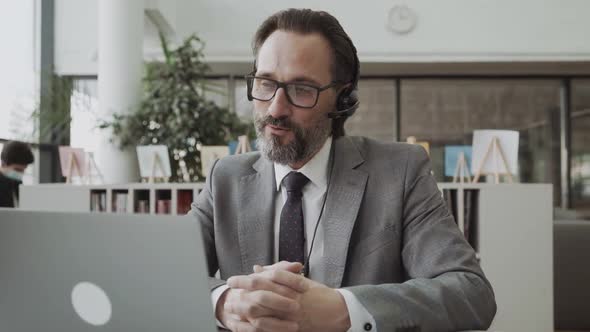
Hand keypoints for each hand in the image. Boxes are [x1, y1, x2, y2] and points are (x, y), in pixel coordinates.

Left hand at [227, 262, 350, 331]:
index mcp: (292, 284)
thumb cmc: (320, 294)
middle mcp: (290, 298)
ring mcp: (291, 314)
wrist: (338, 312)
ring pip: (262, 311)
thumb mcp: (301, 280)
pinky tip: (245, 322)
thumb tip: (257, 268)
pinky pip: (270, 328)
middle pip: (260, 293)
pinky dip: (255, 325)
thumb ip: (278, 273)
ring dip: (245, 308)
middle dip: (241, 291)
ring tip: (231, 306)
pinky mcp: (293, 328)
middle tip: (228, 291)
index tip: (233, 279)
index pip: (264, 278)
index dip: (245, 279)